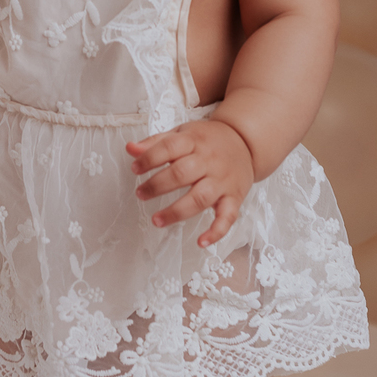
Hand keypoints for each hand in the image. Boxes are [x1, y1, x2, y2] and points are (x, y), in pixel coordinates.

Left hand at [127, 118, 253, 246]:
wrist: (245, 142)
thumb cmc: (208, 140)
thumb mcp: (182, 133)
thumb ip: (156, 143)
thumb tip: (131, 149)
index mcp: (194, 142)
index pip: (169, 148)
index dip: (149, 159)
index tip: (135, 169)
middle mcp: (209, 161)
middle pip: (182, 174)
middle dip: (157, 186)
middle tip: (141, 194)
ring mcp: (222, 181)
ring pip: (200, 198)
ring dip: (176, 211)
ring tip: (156, 220)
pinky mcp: (234, 197)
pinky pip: (227, 217)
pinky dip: (216, 231)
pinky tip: (202, 242)